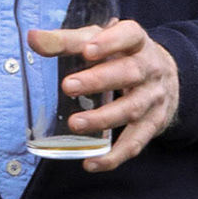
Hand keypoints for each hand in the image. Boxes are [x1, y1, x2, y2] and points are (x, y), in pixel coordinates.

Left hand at [29, 18, 180, 171]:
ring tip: (75, 124)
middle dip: (99, 81)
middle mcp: (150, 69)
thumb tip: (33, 38)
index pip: (130, 36)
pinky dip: (115, 156)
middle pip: (129, 73)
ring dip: (103, 119)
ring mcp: (154, 98)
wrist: (164, 75)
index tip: (87, 49)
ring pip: (132, 109)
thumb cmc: (120, 54)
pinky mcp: (154, 124)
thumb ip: (66, 41)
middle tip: (68, 86)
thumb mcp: (98, 41)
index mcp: (137, 43)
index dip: (110, 42)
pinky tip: (92, 163)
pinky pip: (136, 143)